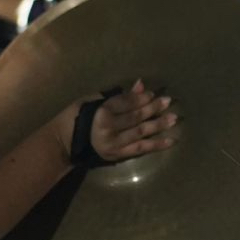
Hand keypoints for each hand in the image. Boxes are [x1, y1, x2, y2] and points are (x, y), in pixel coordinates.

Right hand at [53, 79, 177, 163]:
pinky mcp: (119, 154)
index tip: (153, 93)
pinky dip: (157, 144)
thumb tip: (141, 85)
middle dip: (153, 108)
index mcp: (101, 111)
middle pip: (136, 116)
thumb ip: (119, 95)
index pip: (126, 102)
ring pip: (141, 132)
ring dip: (159, 124)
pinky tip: (171, 140)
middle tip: (168, 101)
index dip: (141, 98)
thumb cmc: (81, 116)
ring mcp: (114, 142)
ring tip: (174, 118)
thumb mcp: (95, 101)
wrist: (66, 142)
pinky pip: (141, 149)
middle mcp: (108, 127)